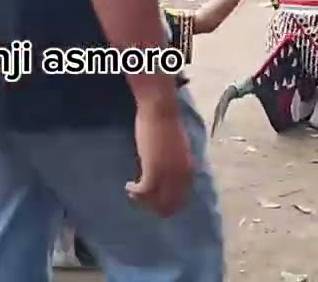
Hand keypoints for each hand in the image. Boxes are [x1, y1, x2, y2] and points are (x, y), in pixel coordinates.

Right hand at [126, 99, 191, 216]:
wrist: (162, 111)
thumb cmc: (168, 125)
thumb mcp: (178, 150)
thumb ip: (176, 164)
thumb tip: (169, 175)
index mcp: (189, 172)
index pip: (181, 200)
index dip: (167, 204)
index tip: (154, 201)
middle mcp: (181, 178)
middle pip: (170, 205)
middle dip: (154, 207)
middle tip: (141, 200)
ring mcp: (168, 176)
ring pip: (156, 201)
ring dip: (142, 201)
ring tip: (133, 193)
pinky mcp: (153, 171)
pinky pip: (144, 191)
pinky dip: (135, 192)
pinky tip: (128, 186)